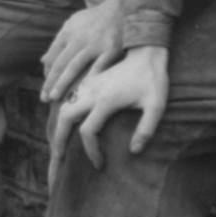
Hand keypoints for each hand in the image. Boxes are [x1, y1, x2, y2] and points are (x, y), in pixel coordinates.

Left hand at [39, 0, 123, 102]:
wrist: (122, 7)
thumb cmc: (96, 19)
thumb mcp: (74, 24)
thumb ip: (59, 42)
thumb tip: (42, 60)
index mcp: (68, 31)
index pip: (52, 56)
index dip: (47, 74)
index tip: (44, 88)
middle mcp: (78, 38)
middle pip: (60, 63)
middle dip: (50, 82)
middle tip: (44, 99)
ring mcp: (94, 44)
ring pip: (74, 67)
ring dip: (62, 84)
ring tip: (55, 98)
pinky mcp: (110, 49)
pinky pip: (98, 67)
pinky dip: (89, 80)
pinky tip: (83, 93)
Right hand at [48, 46, 168, 185]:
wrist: (147, 52)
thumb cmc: (154, 81)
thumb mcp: (157, 106)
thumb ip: (146, 130)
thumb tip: (134, 151)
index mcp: (107, 100)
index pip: (88, 131)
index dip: (91, 151)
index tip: (99, 164)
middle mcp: (92, 91)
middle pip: (65, 117)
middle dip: (60, 138)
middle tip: (59, 156)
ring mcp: (88, 84)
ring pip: (63, 105)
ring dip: (58, 124)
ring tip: (58, 141)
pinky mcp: (89, 80)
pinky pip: (69, 97)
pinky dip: (62, 111)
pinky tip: (64, 121)